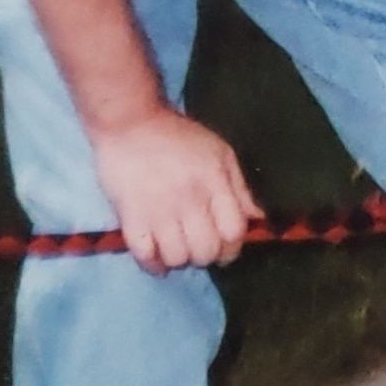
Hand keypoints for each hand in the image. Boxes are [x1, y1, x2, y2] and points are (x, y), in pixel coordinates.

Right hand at [92, 107, 262, 270]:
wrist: (128, 121)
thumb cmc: (177, 137)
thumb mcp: (219, 153)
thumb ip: (240, 189)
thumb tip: (257, 220)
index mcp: (214, 182)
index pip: (233, 232)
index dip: (233, 247)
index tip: (225, 248)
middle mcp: (189, 199)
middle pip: (206, 250)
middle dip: (206, 256)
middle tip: (198, 247)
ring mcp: (158, 210)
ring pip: (177, 257)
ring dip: (179, 259)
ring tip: (176, 248)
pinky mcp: (130, 216)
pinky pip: (144, 255)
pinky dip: (152, 264)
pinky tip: (156, 257)